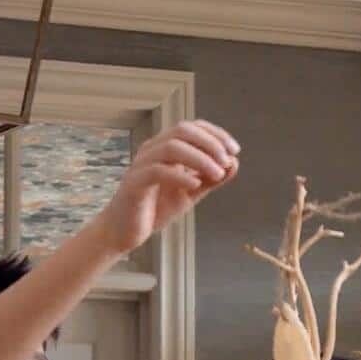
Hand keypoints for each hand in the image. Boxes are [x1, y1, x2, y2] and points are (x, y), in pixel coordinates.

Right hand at [93, 119, 240, 254]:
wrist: (125, 231)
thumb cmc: (156, 208)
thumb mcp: (191, 192)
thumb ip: (211, 179)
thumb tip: (234, 163)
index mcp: (165, 148)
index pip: (192, 128)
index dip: (215, 134)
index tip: (235, 150)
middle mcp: (152, 150)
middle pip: (182, 131)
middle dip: (209, 142)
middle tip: (226, 160)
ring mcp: (141, 164)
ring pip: (171, 148)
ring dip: (199, 158)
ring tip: (217, 174)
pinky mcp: (135, 183)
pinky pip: (158, 171)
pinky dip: (180, 175)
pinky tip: (195, 185)